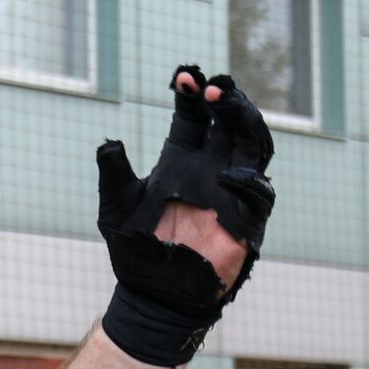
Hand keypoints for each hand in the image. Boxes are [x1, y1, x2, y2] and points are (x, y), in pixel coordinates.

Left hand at [96, 65, 274, 365]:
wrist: (152, 294)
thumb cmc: (133, 250)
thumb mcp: (116, 206)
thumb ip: (113, 172)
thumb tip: (109, 142)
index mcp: (180, 160)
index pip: (192, 117)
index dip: (190, 94)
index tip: (181, 74)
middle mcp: (210, 169)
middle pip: (228, 121)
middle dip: (223, 96)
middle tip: (210, 83)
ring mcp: (232, 192)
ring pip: (253, 144)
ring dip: (244, 119)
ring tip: (226, 101)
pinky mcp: (247, 220)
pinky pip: (259, 192)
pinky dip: (247, 180)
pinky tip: (225, 173)